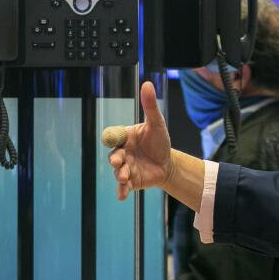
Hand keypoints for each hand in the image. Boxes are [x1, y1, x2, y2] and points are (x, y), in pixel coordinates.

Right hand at [108, 81, 172, 200]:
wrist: (167, 164)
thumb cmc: (159, 142)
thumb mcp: (157, 124)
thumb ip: (150, 106)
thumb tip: (147, 83)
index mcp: (125, 137)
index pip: (114, 136)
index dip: (112, 138)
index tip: (111, 139)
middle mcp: (122, 152)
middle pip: (114, 155)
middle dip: (115, 159)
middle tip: (118, 162)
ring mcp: (125, 168)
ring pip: (118, 172)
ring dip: (120, 175)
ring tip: (124, 177)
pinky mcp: (130, 181)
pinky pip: (123, 186)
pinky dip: (122, 191)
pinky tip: (122, 196)